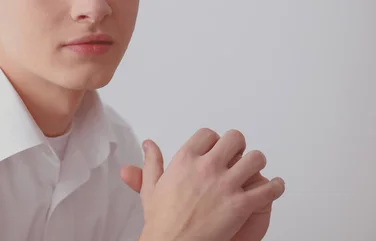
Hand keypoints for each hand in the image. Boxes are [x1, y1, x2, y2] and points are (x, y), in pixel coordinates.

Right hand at [121, 129, 285, 240]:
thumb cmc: (162, 222)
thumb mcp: (151, 187)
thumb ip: (152, 162)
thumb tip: (149, 145)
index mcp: (185, 160)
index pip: (208, 135)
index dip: (214, 140)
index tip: (215, 146)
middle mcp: (207, 168)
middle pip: (234, 139)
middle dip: (238, 146)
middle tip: (238, 154)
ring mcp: (226, 185)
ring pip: (255, 159)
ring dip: (256, 163)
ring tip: (255, 170)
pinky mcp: (241, 204)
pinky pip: (268, 188)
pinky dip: (275, 187)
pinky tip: (274, 187)